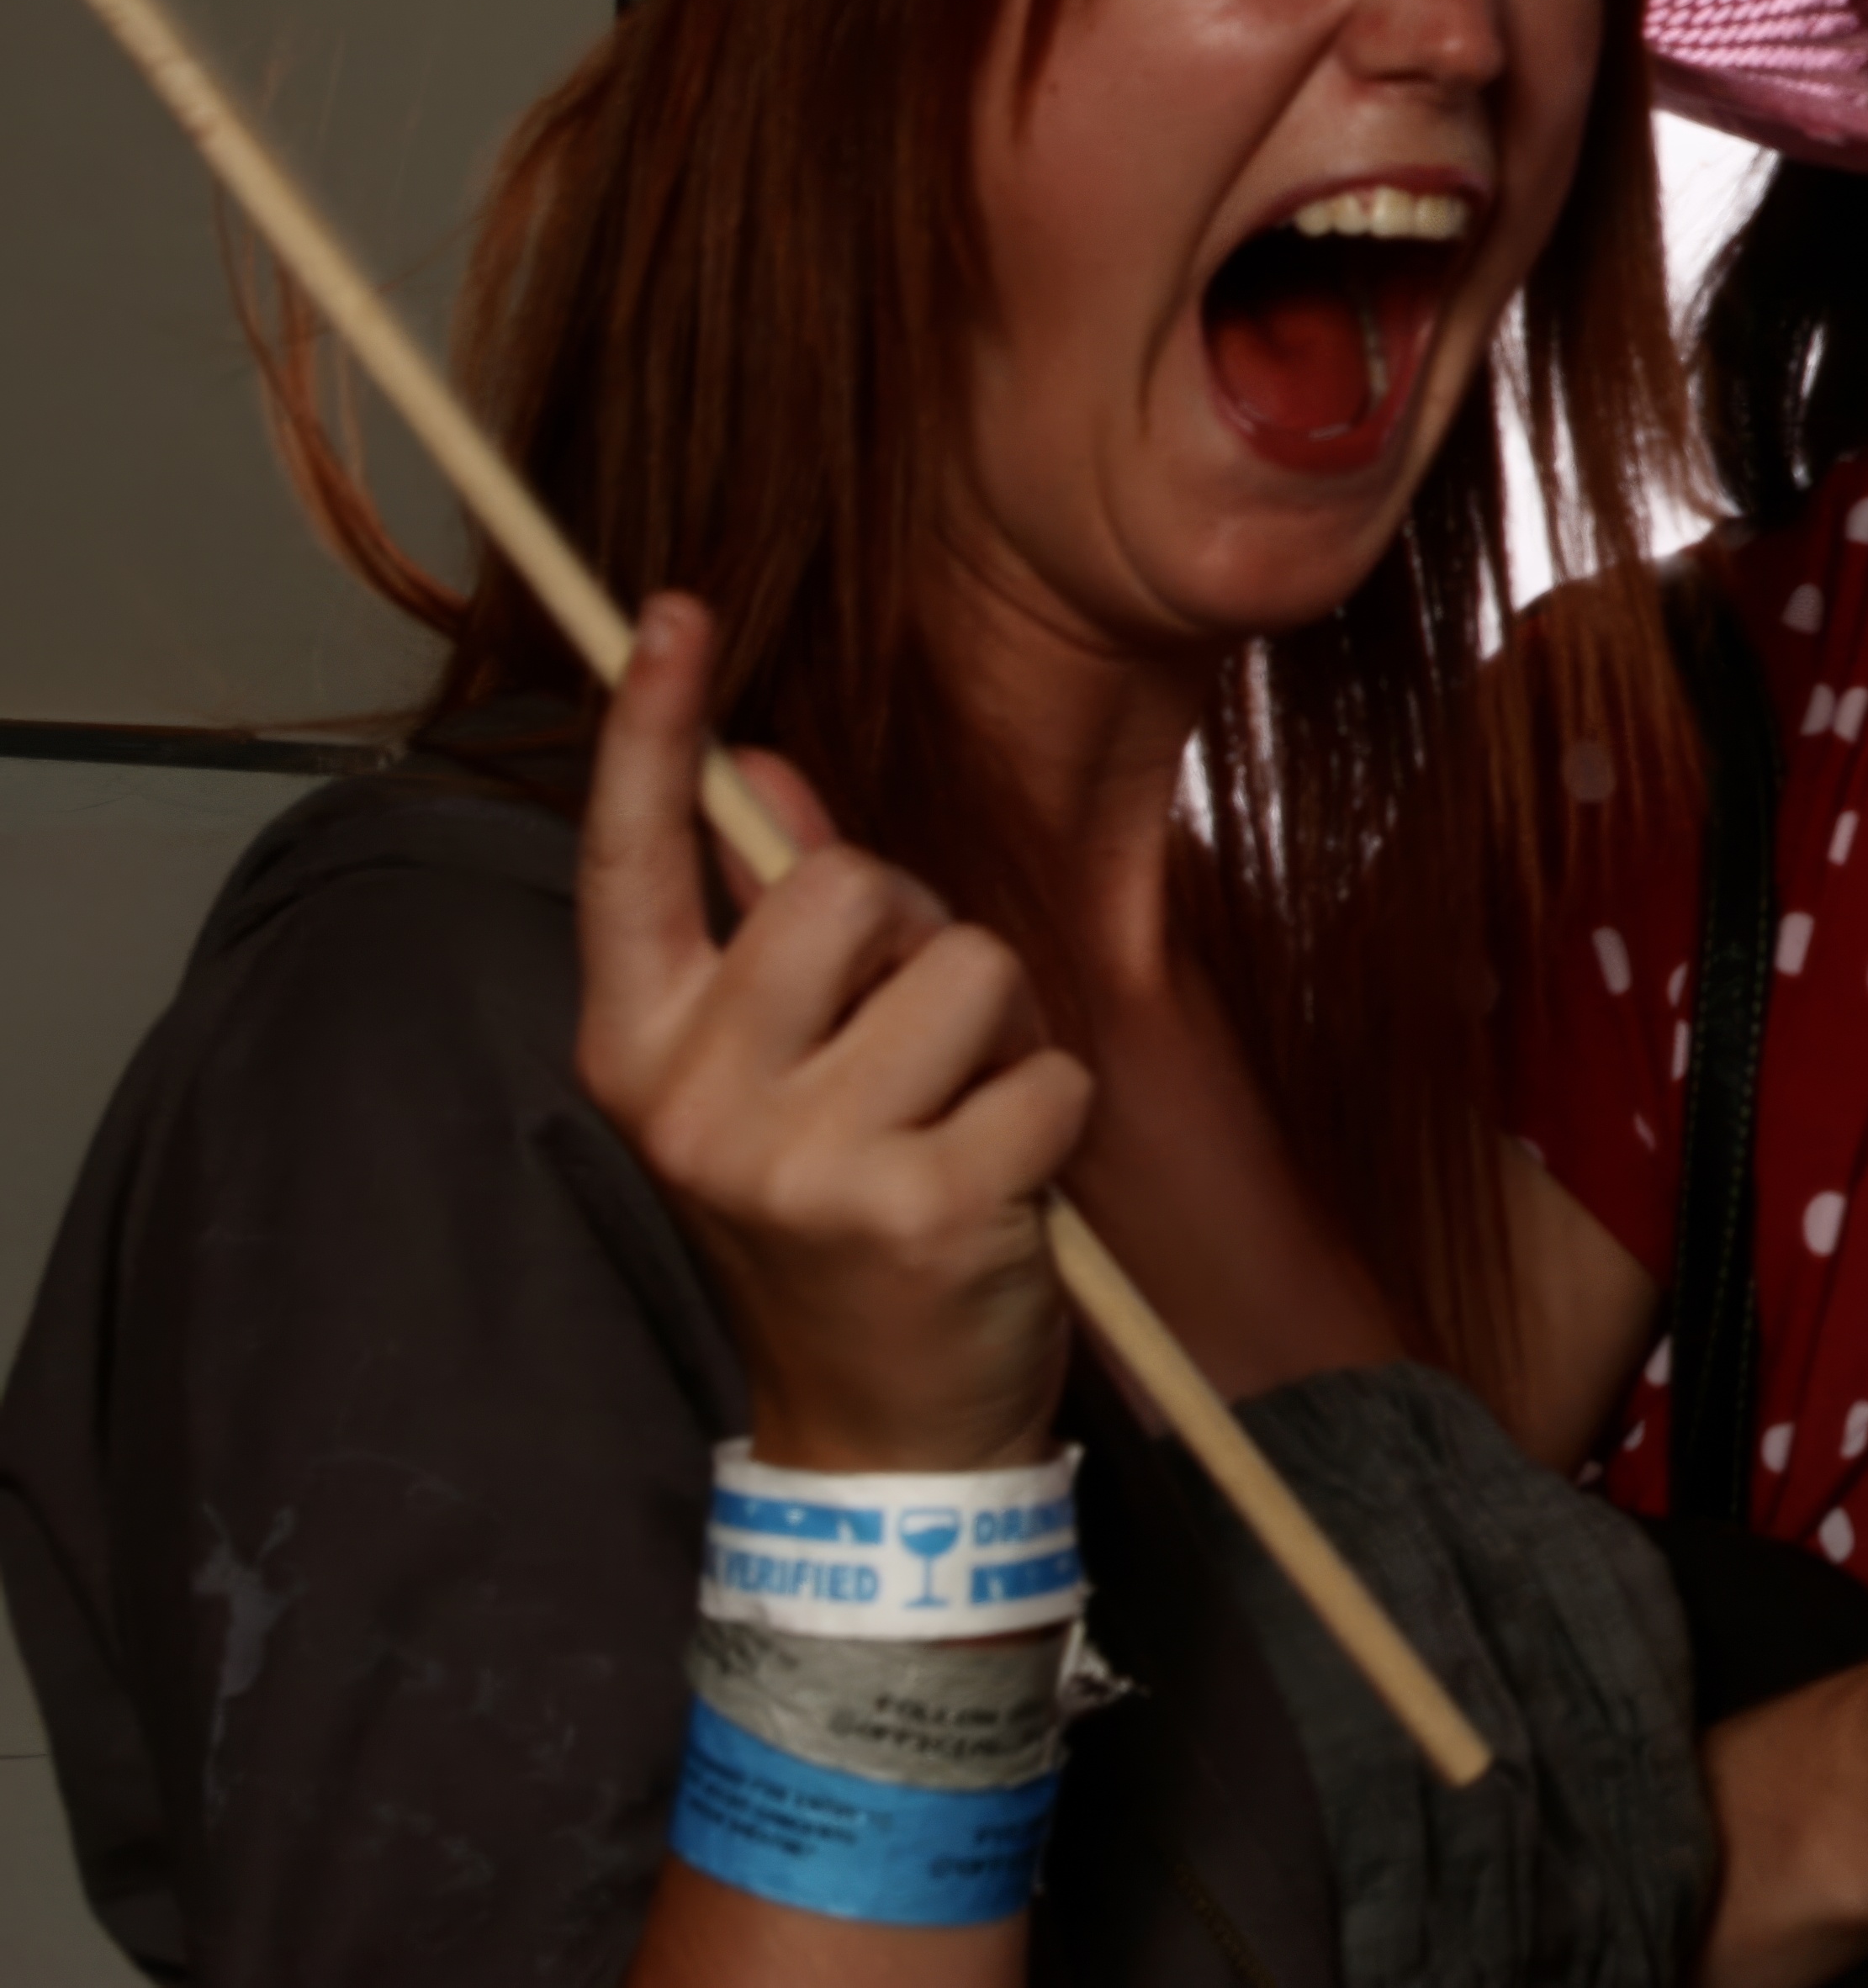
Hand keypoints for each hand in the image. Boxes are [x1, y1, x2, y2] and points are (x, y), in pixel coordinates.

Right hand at [575, 594, 1093, 1473]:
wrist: (880, 1439)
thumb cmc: (831, 1218)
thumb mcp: (771, 1074)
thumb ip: (763, 919)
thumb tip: (768, 764)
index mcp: (638, 1051)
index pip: (630, 861)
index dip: (653, 731)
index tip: (672, 612)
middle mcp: (699, 1103)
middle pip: (846, 882)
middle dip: (910, 931)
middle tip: (903, 1046)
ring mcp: (804, 1163)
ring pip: (966, 961)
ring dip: (997, 1032)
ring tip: (955, 1122)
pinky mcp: (925, 1210)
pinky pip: (1045, 1070)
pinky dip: (1053, 1115)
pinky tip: (1004, 1189)